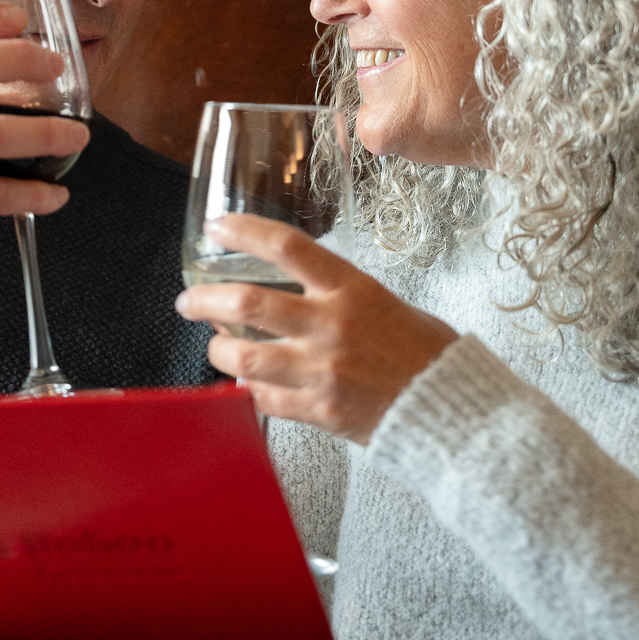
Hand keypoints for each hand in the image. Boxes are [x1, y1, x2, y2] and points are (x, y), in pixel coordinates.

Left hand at [175, 213, 458, 444]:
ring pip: (244, 356)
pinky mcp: (319, 412)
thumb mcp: (382, 302)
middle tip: (188, 301)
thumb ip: (334, 295)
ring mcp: (322, 371)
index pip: (288, 246)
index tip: (215, 227)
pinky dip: (248, 389)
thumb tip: (285, 291)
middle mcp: (332, 326)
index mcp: (352, 290)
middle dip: (205, 300)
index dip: (244, 231)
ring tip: (215, 345)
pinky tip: (247, 382)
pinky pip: (263, 399)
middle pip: (248, 303)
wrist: (450, 408)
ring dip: (218, 349)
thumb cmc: (423, 351)